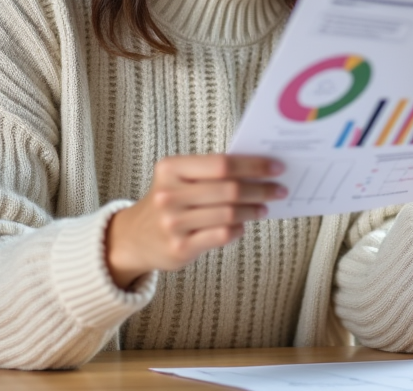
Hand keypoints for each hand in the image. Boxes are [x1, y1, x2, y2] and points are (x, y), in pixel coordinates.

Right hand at [104, 154, 286, 288]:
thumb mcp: (180, 179)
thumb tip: (259, 170)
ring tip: (264, 208)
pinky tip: (242, 225)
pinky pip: (221, 235)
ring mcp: (173, 223)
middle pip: (228, 189)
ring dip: (253, 210)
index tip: (276, 167)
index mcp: (171, 169)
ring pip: (228, 214)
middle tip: (279, 189)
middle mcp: (169, 195)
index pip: (221, 164)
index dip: (253, 166)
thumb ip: (212, 172)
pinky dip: (238, 229)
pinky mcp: (179, 248)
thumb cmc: (169, 200)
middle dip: (260, 189)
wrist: (134, 237)